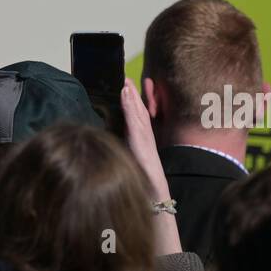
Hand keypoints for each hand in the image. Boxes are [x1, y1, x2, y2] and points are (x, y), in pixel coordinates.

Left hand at [122, 78, 166, 197]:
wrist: (153, 192)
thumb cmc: (141, 177)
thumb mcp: (132, 158)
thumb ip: (128, 148)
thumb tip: (117, 141)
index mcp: (142, 139)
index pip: (138, 116)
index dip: (133, 102)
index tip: (127, 88)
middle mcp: (146, 136)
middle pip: (140, 111)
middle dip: (133, 95)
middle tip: (127, 79)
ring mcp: (145, 138)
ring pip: (138, 114)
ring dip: (132, 98)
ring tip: (126, 84)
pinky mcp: (141, 143)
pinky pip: (136, 122)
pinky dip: (131, 109)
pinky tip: (127, 99)